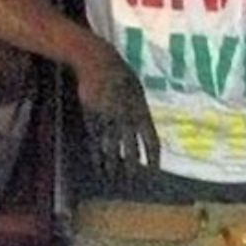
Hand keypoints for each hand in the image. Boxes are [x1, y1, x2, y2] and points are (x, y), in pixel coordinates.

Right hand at [76, 43, 160, 182]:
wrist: (98, 63)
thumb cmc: (120, 74)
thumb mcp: (137, 91)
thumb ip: (140, 111)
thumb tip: (143, 128)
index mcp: (142, 112)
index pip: (152, 142)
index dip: (153, 159)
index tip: (153, 172)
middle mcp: (127, 119)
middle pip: (131, 150)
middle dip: (131, 169)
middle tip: (130, 183)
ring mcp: (109, 119)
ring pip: (112, 149)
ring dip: (112, 166)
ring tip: (112, 178)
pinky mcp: (93, 118)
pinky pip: (96, 141)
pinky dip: (97, 155)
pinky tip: (98, 165)